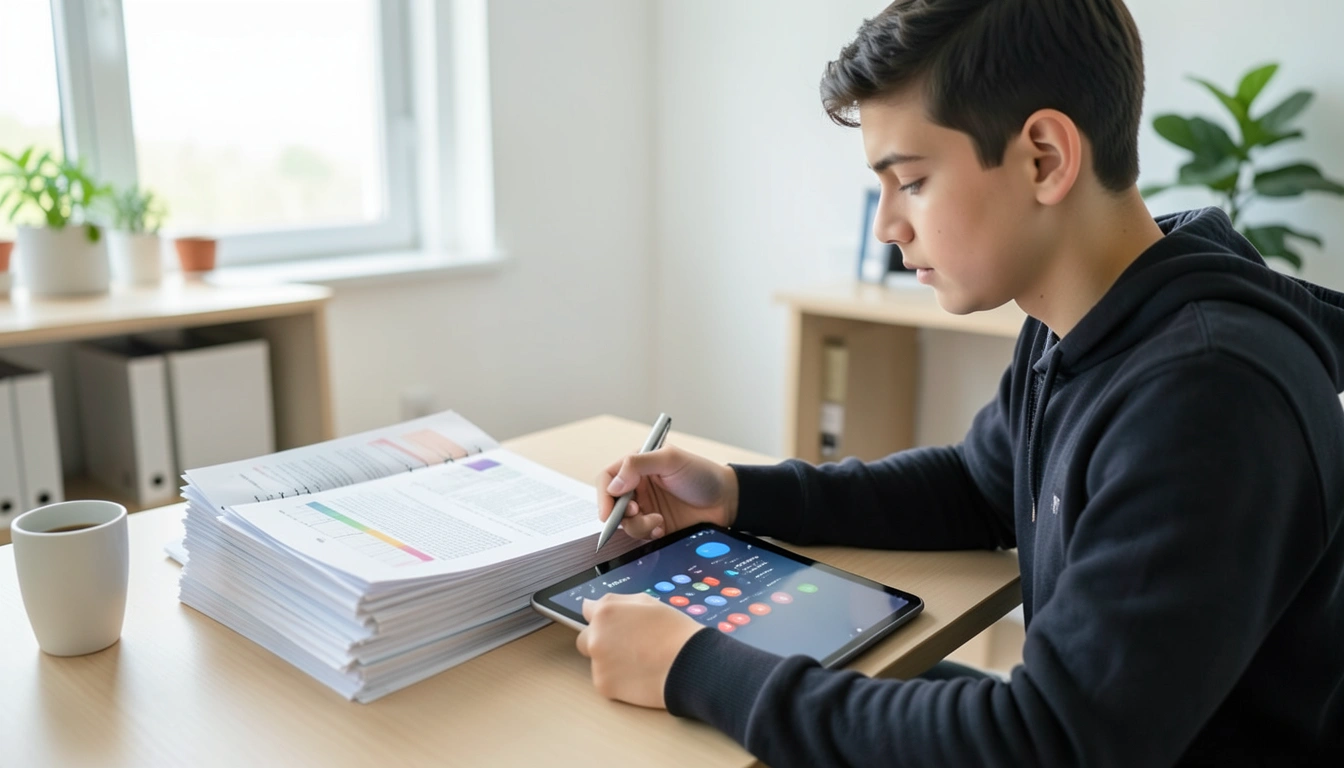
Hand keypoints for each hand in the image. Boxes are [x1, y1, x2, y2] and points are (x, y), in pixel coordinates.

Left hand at [575, 593, 705, 708]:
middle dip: (600, 641)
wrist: (688, 664)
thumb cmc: (673, 631)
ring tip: (639, 662)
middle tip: (627, 646)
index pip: (587, 611)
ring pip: (597, 661)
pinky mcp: (604, 685)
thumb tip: (595, 604)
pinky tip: (639, 675)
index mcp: (605, 612)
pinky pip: (605, 679)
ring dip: (610, 661)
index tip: (613, 625)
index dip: (603, 618)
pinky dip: (617, 679)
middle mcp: (595, 637)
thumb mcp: (647, 602)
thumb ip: (618, 602)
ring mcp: (598, 663)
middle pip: (585, 639)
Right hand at [596, 445, 738, 539]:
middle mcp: (638, 486)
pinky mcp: (655, 525)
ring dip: (638, 525)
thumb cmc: (702, 474)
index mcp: (638, 466)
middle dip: (620, 513)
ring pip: (625, 522)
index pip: (608, 478)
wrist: (726, 501)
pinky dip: (648, 533)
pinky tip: (663, 527)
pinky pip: (639, 534)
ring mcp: (646, 507)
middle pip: (612, 503)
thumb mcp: (671, 460)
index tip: (608, 511)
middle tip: (638, 512)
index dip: (604, 495)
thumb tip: (613, 485)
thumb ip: (638, 464)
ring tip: (658, 521)